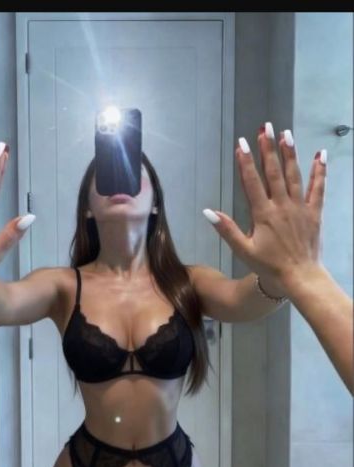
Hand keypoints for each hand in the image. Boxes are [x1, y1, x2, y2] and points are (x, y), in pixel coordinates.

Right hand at [203, 123, 326, 295]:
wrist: (300, 277)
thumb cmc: (269, 266)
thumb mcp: (243, 251)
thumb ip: (227, 229)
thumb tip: (207, 211)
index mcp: (263, 214)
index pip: (252, 183)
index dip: (245, 162)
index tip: (241, 143)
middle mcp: (282, 206)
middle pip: (273, 172)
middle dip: (268, 149)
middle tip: (265, 128)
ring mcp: (300, 207)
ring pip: (294, 175)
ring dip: (290, 153)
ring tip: (286, 134)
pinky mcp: (314, 212)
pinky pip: (318, 188)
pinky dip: (319, 170)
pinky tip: (320, 154)